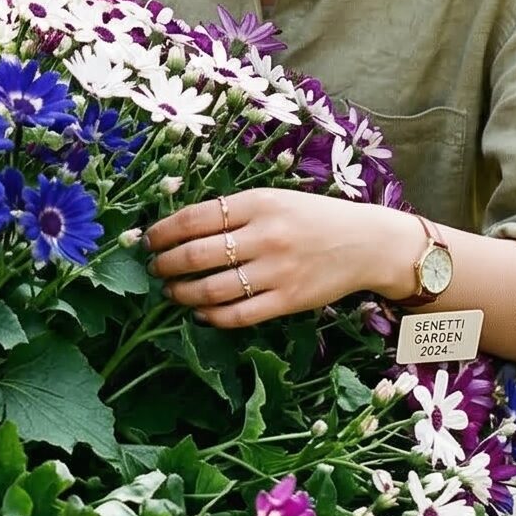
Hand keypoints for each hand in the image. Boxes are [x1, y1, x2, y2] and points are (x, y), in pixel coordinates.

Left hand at [143, 189, 410, 327]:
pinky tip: (200, 311)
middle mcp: (266, 236)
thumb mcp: (273, 199)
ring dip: (181, 292)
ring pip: (211, 289)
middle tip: (154, 268)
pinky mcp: (288, 301)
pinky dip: (210, 316)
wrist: (366, 242)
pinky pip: (238, 315)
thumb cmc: (313, 218)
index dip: (163, 232)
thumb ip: (232, 211)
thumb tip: (179, 228)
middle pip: (196, 255)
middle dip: (165, 264)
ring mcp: (277, 271)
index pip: (194, 218)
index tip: (148, 241)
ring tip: (171, 291)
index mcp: (258, 203)